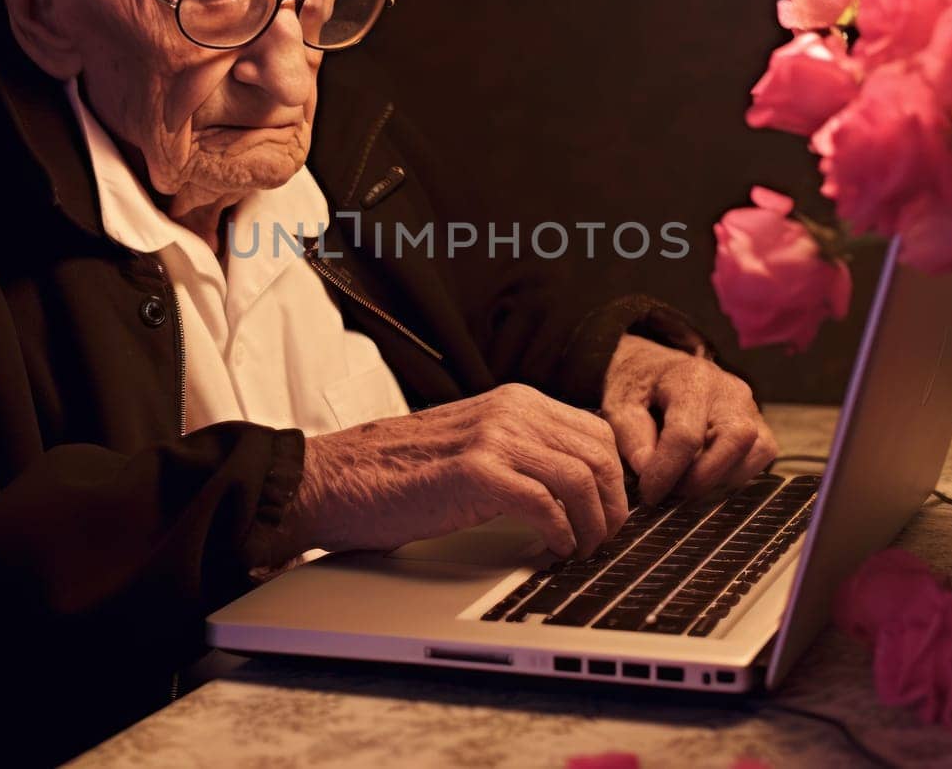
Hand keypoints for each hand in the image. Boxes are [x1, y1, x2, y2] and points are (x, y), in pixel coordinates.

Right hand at [253, 384, 628, 566]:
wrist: (337, 478)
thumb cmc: (398, 473)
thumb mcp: (472, 444)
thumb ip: (519, 451)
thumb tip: (575, 486)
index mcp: (513, 401)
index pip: (597, 433)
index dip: (615, 479)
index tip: (609, 514)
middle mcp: (509, 410)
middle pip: (599, 454)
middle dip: (613, 505)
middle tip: (603, 540)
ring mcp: (491, 437)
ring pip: (580, 478)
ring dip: (593, 524)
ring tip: (582, 550)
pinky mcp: (473, 473)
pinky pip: (544, 504)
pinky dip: (560, 533)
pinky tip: (553, 549)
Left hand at [600, 334, 776, 504]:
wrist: (657, 367)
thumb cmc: (638, 386)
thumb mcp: (619, 405)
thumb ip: (631, 437)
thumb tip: (650, 472)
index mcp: (690, 378)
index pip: (686, 435)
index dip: (667, 472)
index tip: (648, 494)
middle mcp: (729, 389)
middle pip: (734, 441)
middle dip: (701, 479)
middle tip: (670, 492)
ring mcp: (750, 405)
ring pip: (756, 452)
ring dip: (720, 479)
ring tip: (684, 483)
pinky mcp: (759, 423)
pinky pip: (760, 456)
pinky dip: (733, 475)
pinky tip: (704, 474)